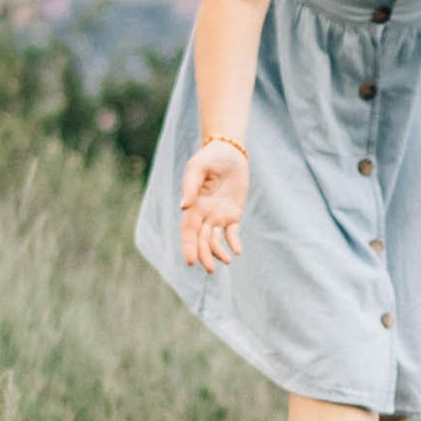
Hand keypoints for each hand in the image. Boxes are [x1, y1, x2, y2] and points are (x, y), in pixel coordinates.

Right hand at [180, 139, 247, 270]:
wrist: (229, 152)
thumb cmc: (209, 159)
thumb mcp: (197, 168)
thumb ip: (191, 186)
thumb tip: (183, 207)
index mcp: (192, 207)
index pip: (188, 232)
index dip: (188, 246)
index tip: (191, 260)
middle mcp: (204, 215)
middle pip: (201, 240)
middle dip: (204, 255)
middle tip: (210, 269)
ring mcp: (219, 216)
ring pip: (215, 240)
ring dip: (218, 253)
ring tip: (226, 261)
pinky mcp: (233, 214)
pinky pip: (232, 232)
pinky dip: (233, 242)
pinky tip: (237, 251)